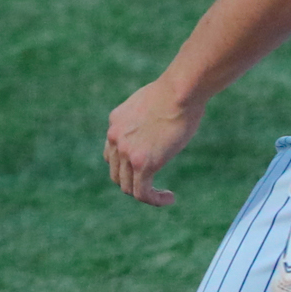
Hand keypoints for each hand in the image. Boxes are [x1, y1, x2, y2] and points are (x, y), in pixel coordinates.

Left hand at [104, 77, 204, 206]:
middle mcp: (115, 137)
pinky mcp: (143, 164)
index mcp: (115, 121)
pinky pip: (143, 193)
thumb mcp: (150, 104)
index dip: (125, 165)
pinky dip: (155, 200)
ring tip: (163, 195)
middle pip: (116, 173)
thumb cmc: (174, 94)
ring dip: (145, 193)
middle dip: (133, 181)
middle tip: (153, 184)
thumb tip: (156, 130)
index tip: (145, 167)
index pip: (111, 152)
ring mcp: (126, 152)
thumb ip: (145, 120)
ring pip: (128, 187)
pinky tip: (170, 197)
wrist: (179, 91)